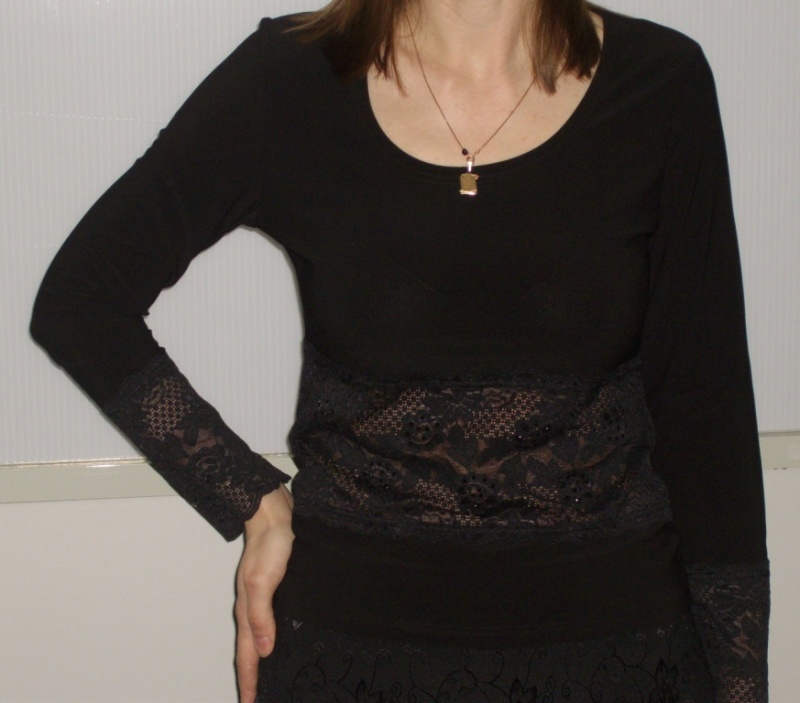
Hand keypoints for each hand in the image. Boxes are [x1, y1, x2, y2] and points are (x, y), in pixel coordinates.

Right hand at [235, 484, 294, 702]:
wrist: (275, 513)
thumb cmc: (269, 544)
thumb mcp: (263, 581)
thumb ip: (261, 615)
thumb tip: (265, 650)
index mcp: (248, 610)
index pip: (246, 656)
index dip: (249, 681)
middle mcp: (254, 607)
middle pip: (250, 650)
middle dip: (253, 676)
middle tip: (259, 698)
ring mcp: (264, 597)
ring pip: (261, 636)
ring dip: (264, 659)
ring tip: (272, 677)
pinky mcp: (277, 587)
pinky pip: (273, 620)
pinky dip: (275, 637)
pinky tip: (286, 640)